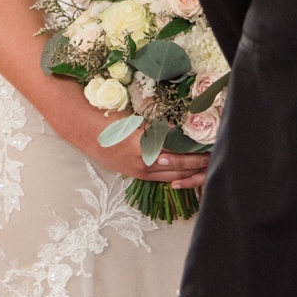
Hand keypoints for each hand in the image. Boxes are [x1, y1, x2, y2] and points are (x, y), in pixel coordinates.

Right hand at [60, 105, 211, 188]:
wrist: (82, 129)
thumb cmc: (108, 117)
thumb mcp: (136, 118)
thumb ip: (158, 127)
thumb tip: (180, 130)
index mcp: (145, 148)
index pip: (179, 155)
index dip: (196, 154)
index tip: (211, 148)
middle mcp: (144, 164)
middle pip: (178, 169)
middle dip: (197, 165)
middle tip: (214, 158)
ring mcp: (138, 172)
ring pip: (170, 177)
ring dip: (188, 173)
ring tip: (204, 167)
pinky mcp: (134, 174)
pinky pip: (159, 179)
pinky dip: (174, 176)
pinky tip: (184, 174)